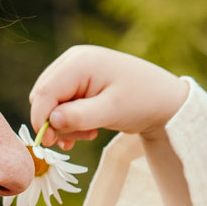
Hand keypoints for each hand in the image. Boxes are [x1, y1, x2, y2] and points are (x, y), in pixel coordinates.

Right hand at [27, 44, 189, 144]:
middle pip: (43, 96)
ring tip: (91, 133)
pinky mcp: (80, 81)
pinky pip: (62, 103)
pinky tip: (88, 130)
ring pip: (51, 102)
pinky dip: (70, 120)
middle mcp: (74, 60)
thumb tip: (52, 122)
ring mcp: (76, 69)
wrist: (165, 99)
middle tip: (79, 139)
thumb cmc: (142, 101)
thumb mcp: (112, 111)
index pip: (44, 92)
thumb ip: (80, 116)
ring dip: (66, 123)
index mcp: (80, 62)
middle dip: (56, 122)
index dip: (41, 119)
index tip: (50, 144)